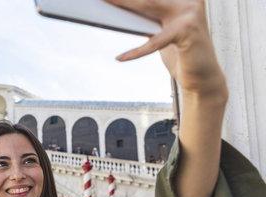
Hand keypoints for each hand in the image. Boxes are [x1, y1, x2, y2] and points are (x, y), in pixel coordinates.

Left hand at [105, 0, 225, 96]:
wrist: (202, 78)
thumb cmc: (181, 55)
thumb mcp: (162, 31)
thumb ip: (148, 17)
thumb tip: (122, 8)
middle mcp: (189, 0)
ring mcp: (190, 13)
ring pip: (149, 5)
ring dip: (123, 3)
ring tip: (106, 2)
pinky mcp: (187, 31)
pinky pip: (154, 41)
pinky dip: (136, 52)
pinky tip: (121, 58)